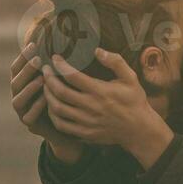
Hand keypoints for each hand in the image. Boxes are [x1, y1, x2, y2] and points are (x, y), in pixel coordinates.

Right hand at [10, 42, 82, 163]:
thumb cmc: (64, 98)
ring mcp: (23, 112)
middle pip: (15, 82)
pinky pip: (29, 116)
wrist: (67, 126)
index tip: (34, 44)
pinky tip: (46, 99)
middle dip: (26, 70)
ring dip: (29, 88)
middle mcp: (19, 96)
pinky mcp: (31, 125)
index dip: (23, 57)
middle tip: (38, 60)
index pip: (16, 68)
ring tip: (42, 79)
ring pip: (18, 100)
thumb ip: (55, 65)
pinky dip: (36, 107)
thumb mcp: (59, 79)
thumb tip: (64, 38)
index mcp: (23, 83)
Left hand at [42, 48, 173, 169]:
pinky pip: (61, 125)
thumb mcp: (130, 78)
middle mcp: (91, 107)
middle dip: (48, 79)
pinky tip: (52, 105)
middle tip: (44, 70)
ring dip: (47, 96)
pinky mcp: (84, 133)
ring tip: (45, 86)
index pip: (72, 76)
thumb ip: (115, 62)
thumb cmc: (134, 101)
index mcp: (100, 91)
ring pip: (57, 109)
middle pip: (60, 92)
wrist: (138, 130)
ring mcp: (86, 122)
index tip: (54, 58)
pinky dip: (53, 114)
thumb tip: (97, 50)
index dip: (60, 65)